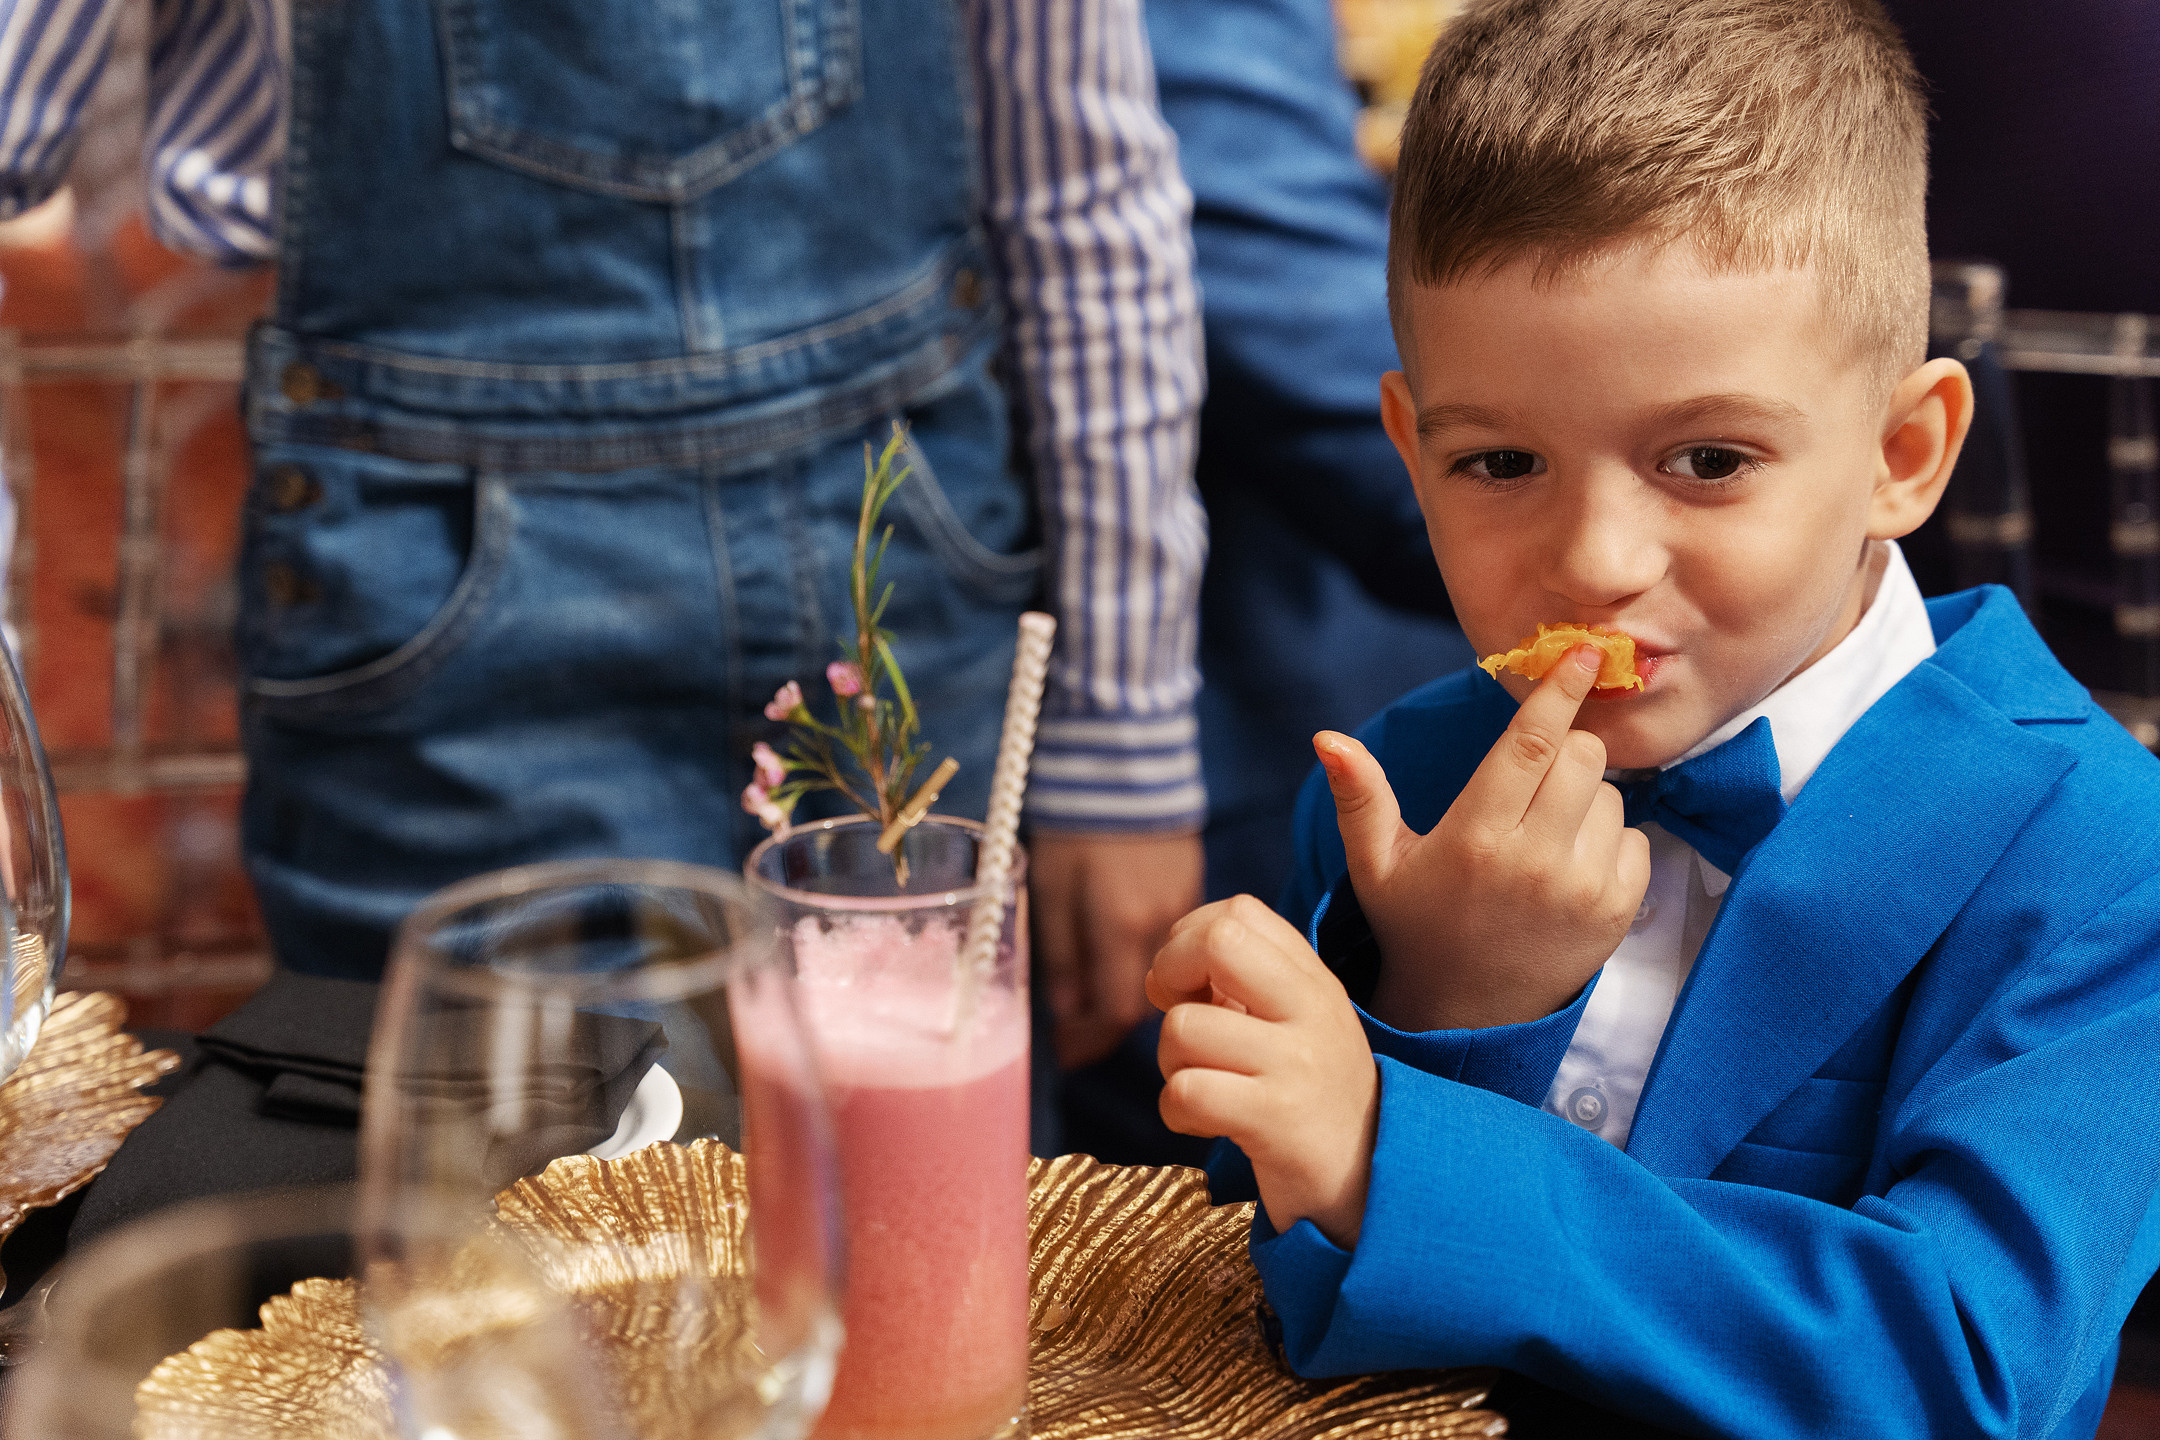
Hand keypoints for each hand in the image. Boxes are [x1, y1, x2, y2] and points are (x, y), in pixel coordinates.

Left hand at [1031, 830, 1204, 1067]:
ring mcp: (1184, 904)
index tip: (1067, 1055)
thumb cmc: (1075, 820)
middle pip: (1146, 1000)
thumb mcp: (1052, 885)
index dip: (1091, 1040)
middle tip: (1077, 1034)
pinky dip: (1153, 960)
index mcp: (1122, 926)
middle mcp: (1163, 924)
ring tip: (1096, 997)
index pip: (1115, 1012)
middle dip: (1109, 1023)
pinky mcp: (1193, 884)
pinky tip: (1125, 953)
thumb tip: (1067, 1013)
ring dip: (1132, 990)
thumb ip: (1060, 953)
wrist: (1124, 756)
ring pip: (1167, 974)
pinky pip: (1176, 942)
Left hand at [1149, 896, 1377, 1246]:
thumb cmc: (1311, 1102)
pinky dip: (1175, 1110)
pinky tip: (1204, 1123)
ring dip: (1169, 1062)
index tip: (1191, 986)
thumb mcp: (1295, 1027)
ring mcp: (1298, 1063)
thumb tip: (1166, 966)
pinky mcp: (1278, 1118)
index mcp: (1314, 980)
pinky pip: (1186, 1091)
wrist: (1371, 1186)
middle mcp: (1312, 1010)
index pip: (1238, 912)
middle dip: (1170, 973)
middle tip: (1178, 1016)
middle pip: (1217, 941)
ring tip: (1203, 1086)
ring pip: (1184, 1027)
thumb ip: (1246, 984)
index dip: (1190, 940)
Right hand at [1320, 643, 1650, 1030]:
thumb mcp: (1376, 864)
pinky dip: (1611, 842)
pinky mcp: (1617, 914)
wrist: (1465, 1015)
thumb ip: (1360, 796)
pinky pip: (1637, 840)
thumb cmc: (1417, 925)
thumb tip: (1327, 738)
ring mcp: (1582, 890)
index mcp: (1475, 837)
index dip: (1561, 690)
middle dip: (1565, 750)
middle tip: (1533, 781)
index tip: (1586, 652)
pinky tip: (1569, 867)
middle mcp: (1533, 862)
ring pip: (1612, 797)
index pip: (1532, 744)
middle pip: (1582, 758)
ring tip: (1542, 838)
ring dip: (1585, 801)